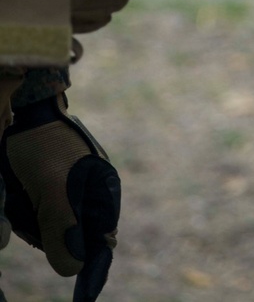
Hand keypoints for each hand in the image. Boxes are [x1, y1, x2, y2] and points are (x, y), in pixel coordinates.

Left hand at [0, 96, 119, 300]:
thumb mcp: (53, 186)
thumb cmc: (42, 144)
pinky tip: (16, 196)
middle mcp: (90, 197)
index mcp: (104, 192)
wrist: (23, 111)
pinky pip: (34, 221)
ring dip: (30, 223)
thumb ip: (65, 227)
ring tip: (19, 196)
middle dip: (46, 237)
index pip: (101, 246)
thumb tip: (74, 270)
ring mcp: (68, 195)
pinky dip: (22, 215)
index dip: (92, 275)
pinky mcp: (47, 193)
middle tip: (28, 211)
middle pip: (71, 243)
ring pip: (49, 234)